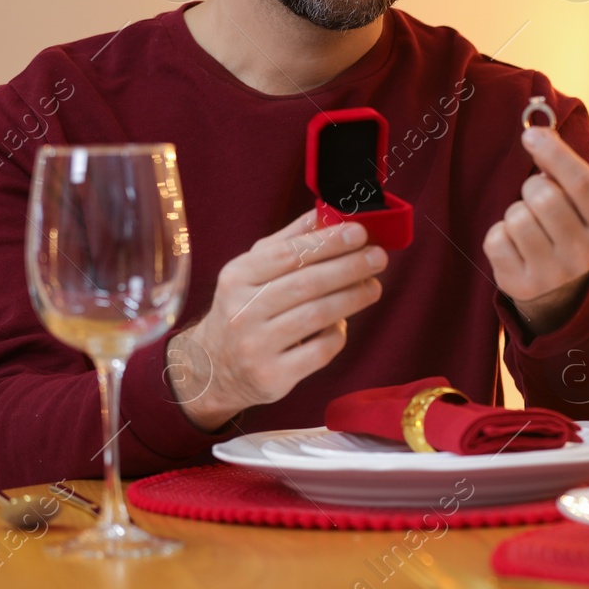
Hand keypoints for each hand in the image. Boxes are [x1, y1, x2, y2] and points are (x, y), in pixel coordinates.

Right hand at [165, 210, 386, 430]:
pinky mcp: (273, 376)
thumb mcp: (252, 271)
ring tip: (373, 286)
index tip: (360, 232)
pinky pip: (320, 350)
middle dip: (350, 267)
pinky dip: (338, 333)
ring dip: (353, 297)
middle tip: (378, 258)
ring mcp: (256, 347)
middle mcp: (242, 311)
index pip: (289, 254)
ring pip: (317, 316)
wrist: (210, 368)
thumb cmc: (243, 308)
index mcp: (237, 277)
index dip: (328, 242)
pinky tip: (343, 322)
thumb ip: (289, 241)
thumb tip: (327, 212)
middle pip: (307, 284)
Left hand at [483, 126, 588, 335]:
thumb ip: (563, 168)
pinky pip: (496, 240)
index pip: (581, 182)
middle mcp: (584, 253)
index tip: (531, 134)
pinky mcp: (523, 285)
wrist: (561, 286)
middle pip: (544, 197)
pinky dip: (500, 234)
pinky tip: (515, 244)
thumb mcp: (579, 200)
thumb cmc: (568, 224)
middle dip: (532, 186)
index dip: (554, 153)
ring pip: (517, 219)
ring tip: (528, 222)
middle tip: (536, 195)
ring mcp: (554, 273)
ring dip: (515, 212)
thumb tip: (537, 132)